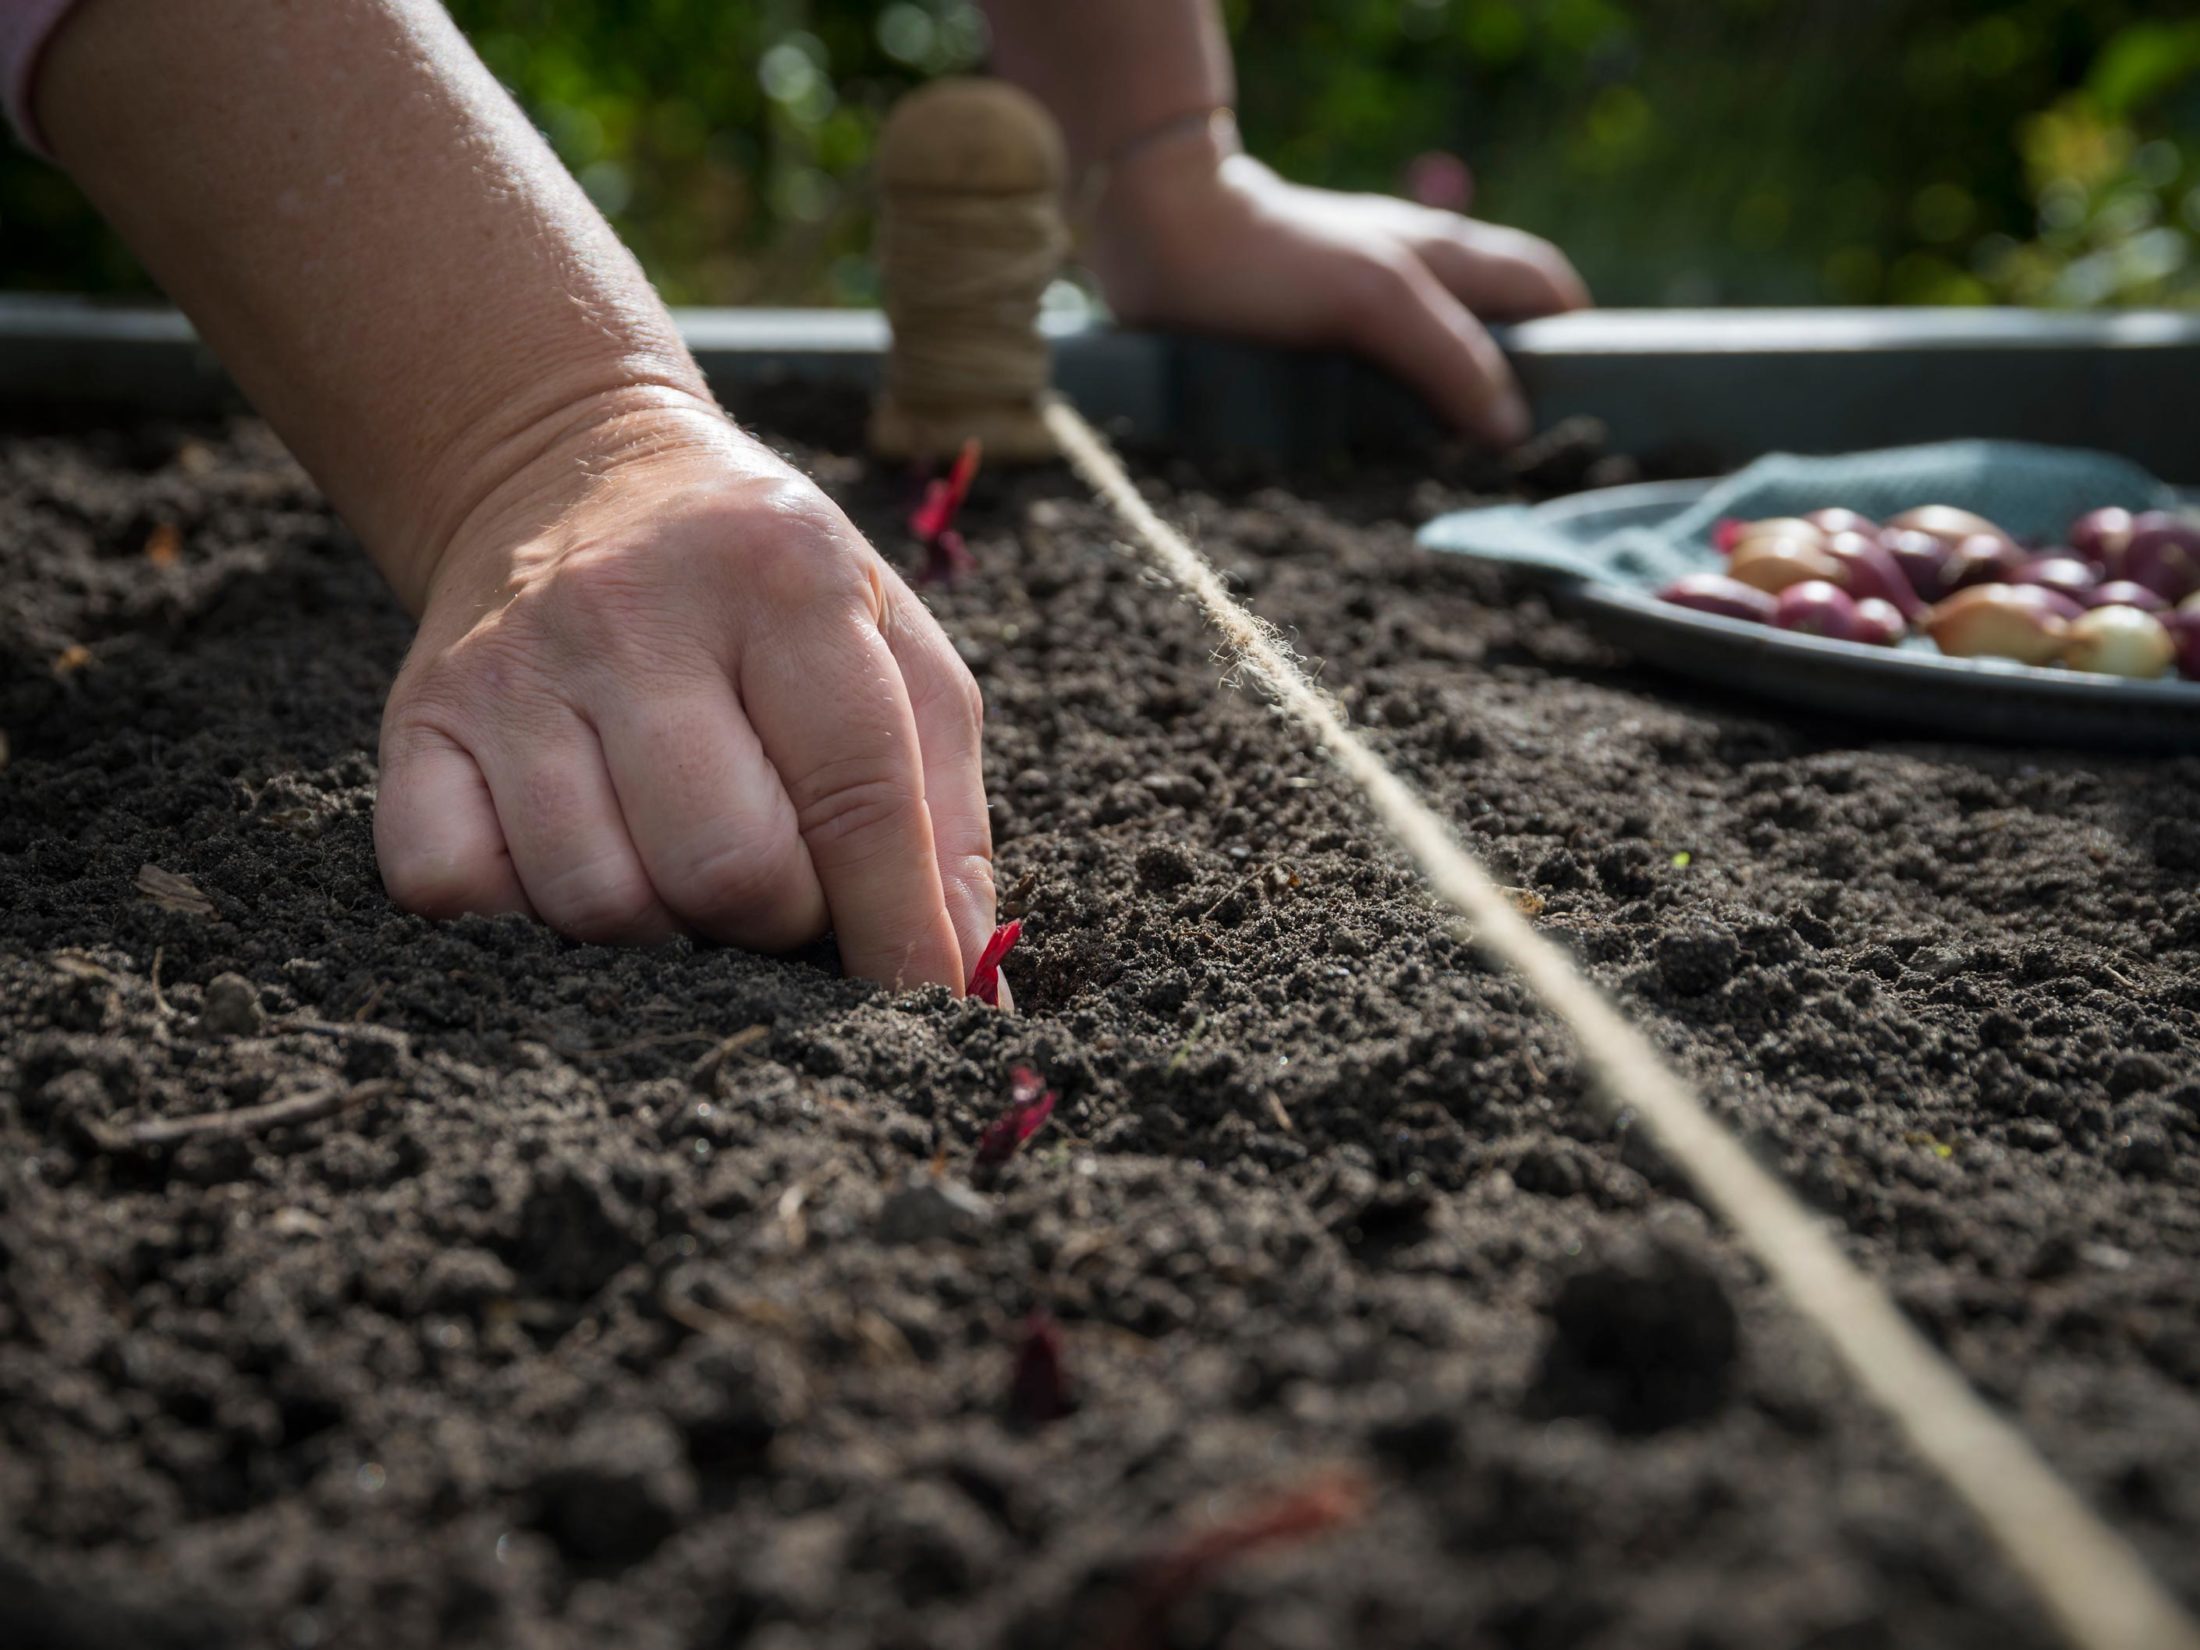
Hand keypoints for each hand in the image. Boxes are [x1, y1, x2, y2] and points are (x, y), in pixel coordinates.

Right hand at [373, 394, 992, 991]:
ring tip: (683, 864)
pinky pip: (456, 892)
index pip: (857, 794)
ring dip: (662, 931)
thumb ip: (943, 807)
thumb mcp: (891, 644)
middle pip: (725, 870)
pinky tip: (579, 862)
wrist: (570, 472)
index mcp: (784, 576)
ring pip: (598, 903)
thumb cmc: (767, 590)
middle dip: (778, 922)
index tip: (923, 1001)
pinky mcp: (413, 719)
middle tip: (782, 886)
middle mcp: (633, 611)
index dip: (899, 928)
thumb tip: (964, 975)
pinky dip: (525, 922)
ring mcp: (510, 667)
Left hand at [1087, 143, 1588, 447]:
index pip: (1547, 293)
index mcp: (1450, 256)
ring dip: (1446, 432)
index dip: (1580, 343)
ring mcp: (1370, 320)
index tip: (1591, 415)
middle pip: (1497, 343)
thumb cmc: (1273, 257)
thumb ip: (1449, 355)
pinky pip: (1376, 400)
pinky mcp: (1321, 353)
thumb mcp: (1374, 298)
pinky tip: (1382, 479)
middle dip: (1515, 402)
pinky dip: (1390, 438)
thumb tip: (1512, 427)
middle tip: (1516, 477)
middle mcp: (1418, 284)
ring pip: (1435, 379)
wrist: (1161, 245)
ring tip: (1451, 492)